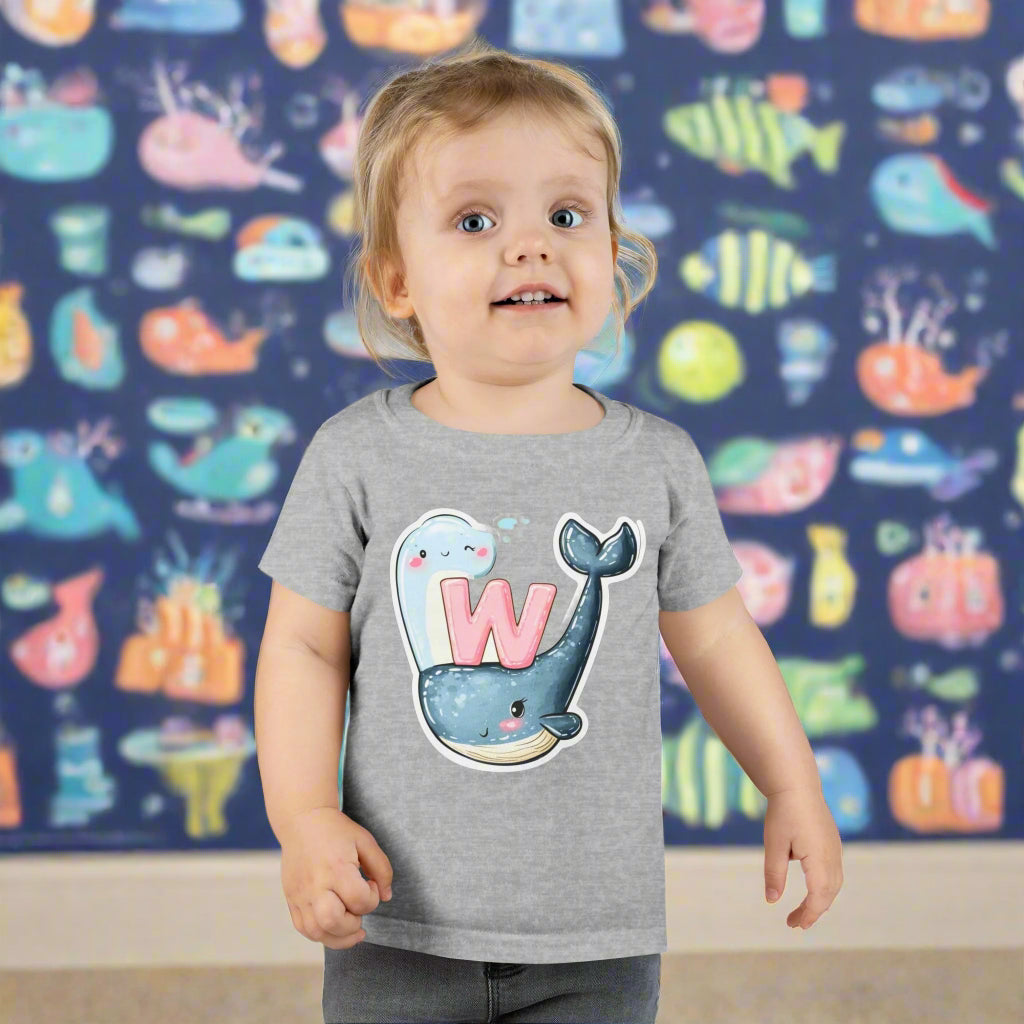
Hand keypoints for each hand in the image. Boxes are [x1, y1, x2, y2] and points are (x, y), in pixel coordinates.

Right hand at [278, 807, 393, 949]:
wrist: (302, 822)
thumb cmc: (336, 831)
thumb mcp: (365, 841)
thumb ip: (382, 869)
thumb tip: (386, 897)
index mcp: (336, 867)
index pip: (358, 900)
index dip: (372, 898)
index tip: (371, 885)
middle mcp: (315, 884)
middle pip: (333, 921)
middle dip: (353, 925)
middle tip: (359, 909)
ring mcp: (300, 894)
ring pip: (317, 932)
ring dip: (339, 937)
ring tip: (352, 927)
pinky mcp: (292, 900)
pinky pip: (304, 929)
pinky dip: (322, 934)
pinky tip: (335, 926)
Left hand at [763, 783, 842, 929]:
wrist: (797, 784)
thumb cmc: (783, 813)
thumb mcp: (774, 844)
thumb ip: (774, 874)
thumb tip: (771, 901)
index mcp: (820, 860)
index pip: (818, 897)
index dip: (808, 914)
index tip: (794, 926)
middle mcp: (833, 856)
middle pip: (829, 894)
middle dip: (813, 911)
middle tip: (794, 923)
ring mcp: (835, 849)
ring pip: (833, 884)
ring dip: (820, 899)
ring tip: (803, 911)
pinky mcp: (833, 842)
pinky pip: (833, 871)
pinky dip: (824, 886)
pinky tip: (811, 887)